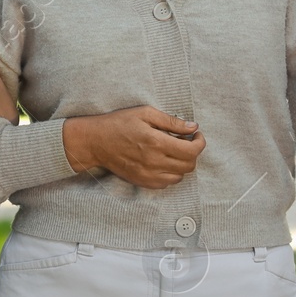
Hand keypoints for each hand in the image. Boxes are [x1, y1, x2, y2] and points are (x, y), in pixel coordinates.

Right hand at [63, 107, 203, 187]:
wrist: (96, 142)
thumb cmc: (119, 123)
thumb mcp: (145, 113)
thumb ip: (171, 121)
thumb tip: (193, 127)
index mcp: (157, 142)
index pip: (192, 151)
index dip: (200, 142)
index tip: (195, 134)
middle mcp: (154, 162)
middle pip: (189, 165)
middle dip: (192, 152)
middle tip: (184, 141)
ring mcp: (148, 175)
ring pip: (179, 177)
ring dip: (182, 164)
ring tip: (173, 152)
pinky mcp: (142, 181)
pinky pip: (166, 183)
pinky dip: (170, 174)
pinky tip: (163, 161)